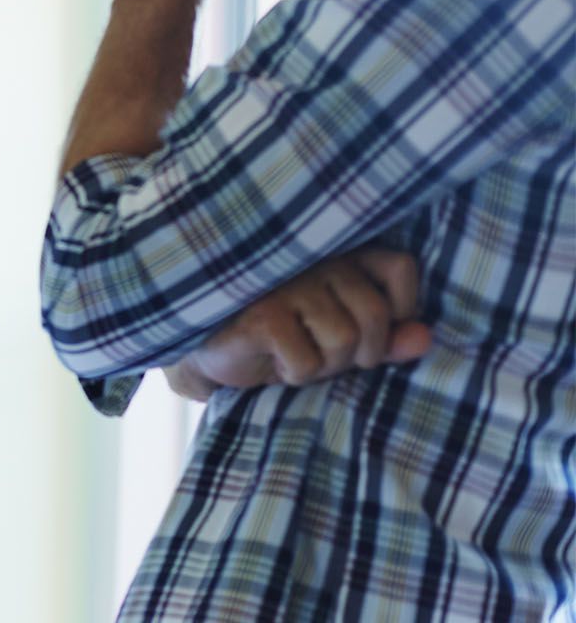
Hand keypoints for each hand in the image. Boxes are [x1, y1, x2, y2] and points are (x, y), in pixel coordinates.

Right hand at [164, 247, 431, 400]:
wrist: (205, 349)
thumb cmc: (276, 338)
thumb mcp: (336, 339)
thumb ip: (384, 337)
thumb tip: (425, 340)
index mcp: (337, 254)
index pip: (399, 267)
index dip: (401, 309)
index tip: (372, 331)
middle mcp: (314, 260)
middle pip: (375, 314)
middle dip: (361, 352)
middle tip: (325, 355)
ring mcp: (286, 284)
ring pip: (345, 340)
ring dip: (323, 365)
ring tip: (294, 354)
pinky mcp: (262, 315)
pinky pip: (308, 362)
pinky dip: (294, 375)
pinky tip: (269, 359)